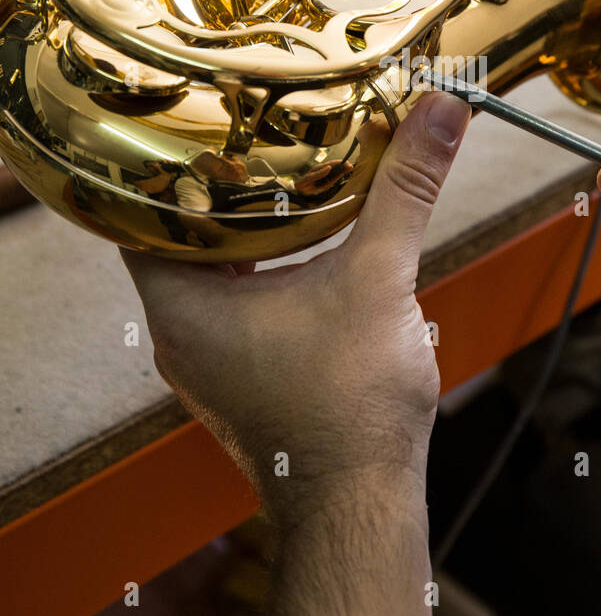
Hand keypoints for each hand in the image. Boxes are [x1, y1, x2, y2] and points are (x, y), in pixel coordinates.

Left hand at [122, 90, 469, 524]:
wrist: (363, 503)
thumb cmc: (350, 408)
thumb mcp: (380, 276)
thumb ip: (406, 188)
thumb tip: (440, 112)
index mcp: (182, 305)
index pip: (146, 211)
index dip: (176, 162)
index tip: (212, 122)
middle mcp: (180, 333)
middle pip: (183, 236)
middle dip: (223, 187)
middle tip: (258, 133)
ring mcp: (207, 360)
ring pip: (215, 272)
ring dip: (249, 229)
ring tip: (285, 175)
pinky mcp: (240, 376)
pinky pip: (237, 303)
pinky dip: (265, 268)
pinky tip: (308, 244)